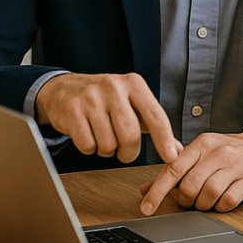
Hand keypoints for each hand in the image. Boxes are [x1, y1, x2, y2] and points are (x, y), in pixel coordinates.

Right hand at [35, 72, 181, 163]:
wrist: (65, 88)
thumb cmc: (106, 99)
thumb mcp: (133, 103)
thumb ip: (155, 125)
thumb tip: (177, 150)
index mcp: (134, 84)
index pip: (155, 115)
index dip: (165, 139)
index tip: (171, 157)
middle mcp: (114, 87)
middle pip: (130, 135)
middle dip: (130, 153)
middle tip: (125, 153)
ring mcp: (91, 98)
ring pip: (108, 144)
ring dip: (108, 151)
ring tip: (105, 139)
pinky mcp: (71, 111)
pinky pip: (87, 145)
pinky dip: (90, 149)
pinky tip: (89, 136)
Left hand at [138, 131, 242, 214]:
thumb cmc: (228, 152)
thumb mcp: (201, 153)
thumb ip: (174, 169)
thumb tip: (145, 188)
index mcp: (202, 144)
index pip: (173, 168)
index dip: (158, 191)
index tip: (147, 208)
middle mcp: (218, 152)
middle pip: (190, 186)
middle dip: (185, 200)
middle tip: (190, 200)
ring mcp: (236, 166)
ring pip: (208, 195)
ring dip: (203, 205)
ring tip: (207, 200)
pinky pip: (227, 202)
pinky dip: (220, 206)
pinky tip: (222, 199)